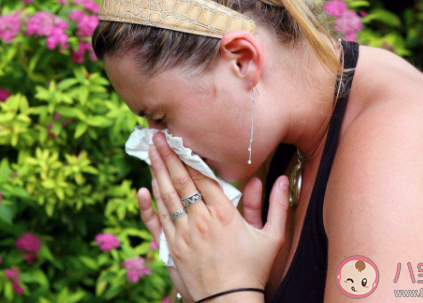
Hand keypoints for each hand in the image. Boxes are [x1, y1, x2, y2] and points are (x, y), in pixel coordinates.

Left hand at [138, 133, 289, 301]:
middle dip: (167, 156)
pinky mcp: (171, 248)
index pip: (202, 177)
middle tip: (157, 136)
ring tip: (150, 152)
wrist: (229, 302)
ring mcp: (183, 234)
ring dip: (156, 172)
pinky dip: (148, 205)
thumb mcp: (272, 237)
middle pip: (180, 181)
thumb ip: (277, 206)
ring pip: (166, 197)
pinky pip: (157, 221)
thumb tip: (280, 179)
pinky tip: (142, 189)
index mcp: (224, 214)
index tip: (179, 140)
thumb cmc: (252, 270)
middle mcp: (200, 220)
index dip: (188, 156)